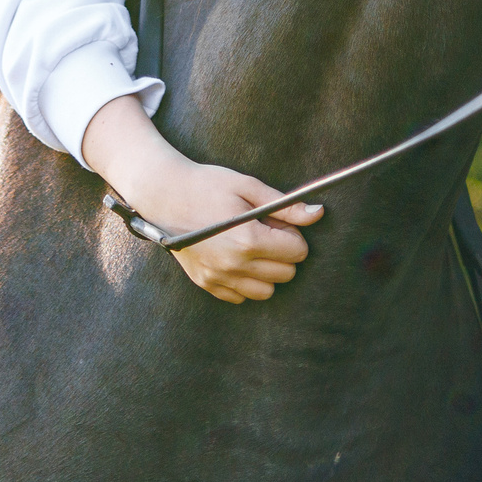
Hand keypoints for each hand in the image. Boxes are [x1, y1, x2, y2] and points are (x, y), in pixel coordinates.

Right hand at [81, 96, 321, 303]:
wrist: (163, 194)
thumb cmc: (207, 184)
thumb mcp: (248, 187)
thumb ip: (286, 206)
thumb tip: (318, 214)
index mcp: (249, 239)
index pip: (298, 252)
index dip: (292, 235)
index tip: (276, 223)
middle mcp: (234, 265)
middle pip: (286, 274)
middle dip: (283, 253)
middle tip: (265, 233)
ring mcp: (218, 277)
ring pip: (266, 292)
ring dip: (267, 272)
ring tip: (251, 249)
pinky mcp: (206, 283)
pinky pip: (240, 297)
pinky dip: (245, 282)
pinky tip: (235, 260)